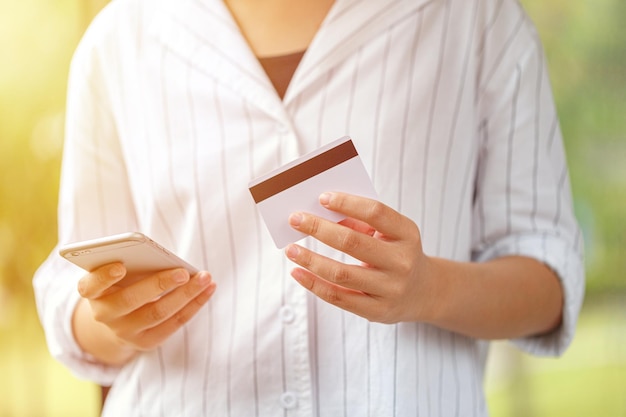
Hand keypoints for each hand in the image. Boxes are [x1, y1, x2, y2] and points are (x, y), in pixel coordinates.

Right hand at [75, 263, 215, 362]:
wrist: (118, 319)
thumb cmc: (122, 283)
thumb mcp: (119, 273)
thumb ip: (131, 262)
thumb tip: (163, 258)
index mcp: (92, 293)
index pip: (90, 286)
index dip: (104, 277)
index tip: (120, 266)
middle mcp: (104, 315)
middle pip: (131, 300)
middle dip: (159, 285)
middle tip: (183, 272)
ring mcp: (124, 332)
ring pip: (158, 313)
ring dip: (186, 294)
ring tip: (205, 278)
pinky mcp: (146, 342)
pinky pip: (174, 323)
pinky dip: (194, 304)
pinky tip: (208, 289)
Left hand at [285, 192, 437, 323]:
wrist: (424, 292)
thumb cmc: (397, 253)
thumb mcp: (389, 233)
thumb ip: (360, 223)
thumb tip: (319, 214)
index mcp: (407, 234)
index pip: (376, 212)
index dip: (347, 203)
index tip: (322, 197)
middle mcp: (402, 262)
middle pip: (353, 242)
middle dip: (319, 228)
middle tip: (295, 219)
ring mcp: (390, 289)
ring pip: (341, 273)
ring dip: (311, 259)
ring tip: (291, 249)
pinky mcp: (377, 311)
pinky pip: (339, 297)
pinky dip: (314, 284)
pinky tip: (298, 272)